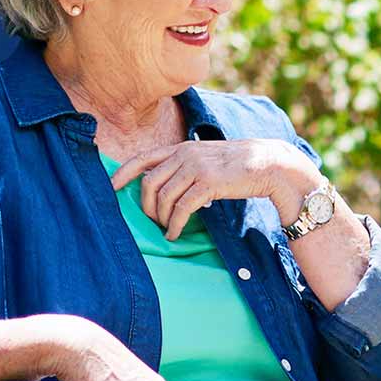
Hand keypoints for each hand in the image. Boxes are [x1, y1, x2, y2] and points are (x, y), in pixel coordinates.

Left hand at [111, 136, 316, 236]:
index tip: (110, 187)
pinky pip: (182, 208)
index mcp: (182, 147)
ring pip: (164, 197)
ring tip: (167, 229)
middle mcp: (185, 154)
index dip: (123, 172)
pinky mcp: (208, 183)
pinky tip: (175, 233)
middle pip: (149, 182)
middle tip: (151, 221)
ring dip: (161, 218)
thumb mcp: (208, 159)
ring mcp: (196, 167)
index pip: (144, 158)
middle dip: (145, 206)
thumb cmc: (239, 166)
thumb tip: (169, 188)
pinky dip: (175, 224)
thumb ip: (186, 167)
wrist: (269, 165)